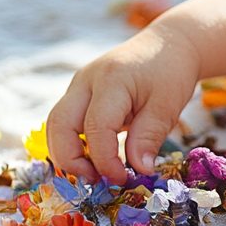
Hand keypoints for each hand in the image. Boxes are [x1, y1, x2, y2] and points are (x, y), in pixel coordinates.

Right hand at [46, 24, 201, 183]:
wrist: (167, 44)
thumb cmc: (170, 72)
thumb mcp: (168, 104)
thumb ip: (149, 136)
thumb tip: (139, 170)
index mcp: (111, 81)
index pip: (95, 127)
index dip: (104, 160)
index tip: (122, 179)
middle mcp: (86, 82)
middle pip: (58, 125)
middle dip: (70, 160)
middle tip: (96, 182)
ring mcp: (78, 87)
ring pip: (55, 125)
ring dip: (67, 154)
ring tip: (95, 175)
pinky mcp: (79, 95)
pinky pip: (65, 123)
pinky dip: (72, 145)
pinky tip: (92, 161)